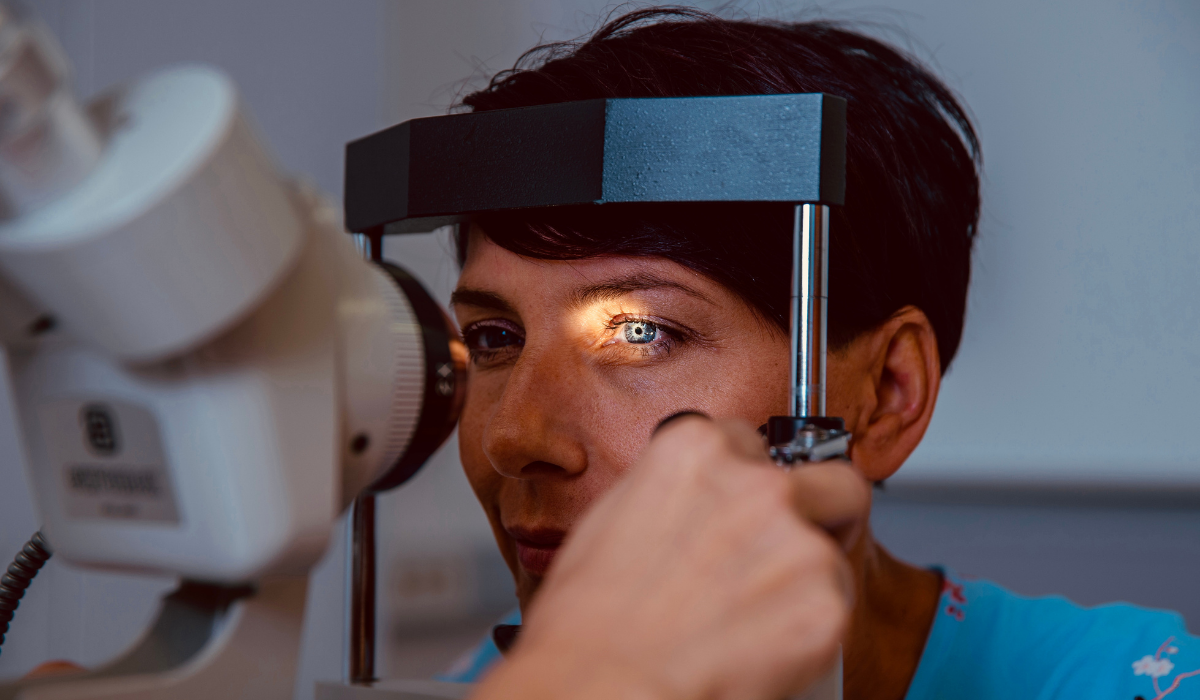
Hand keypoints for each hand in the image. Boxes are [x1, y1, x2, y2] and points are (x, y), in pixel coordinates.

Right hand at [472, 415, 868, 699]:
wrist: (606, 684)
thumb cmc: (590, 619)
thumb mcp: (613, 516)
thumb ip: (676, 492)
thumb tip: (697, 504)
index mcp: (698, 449)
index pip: (755, 445)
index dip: (749, 483)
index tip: (745, 511)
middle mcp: (757, 484)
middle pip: (830, 481)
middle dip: (820, 511)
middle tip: (786, 553)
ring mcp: (797, 542)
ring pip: (831, 554)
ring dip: (802, 581)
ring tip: (746, 619)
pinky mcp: (825, 602)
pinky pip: (834, 609)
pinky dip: (806, 630)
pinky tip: (756, 645)